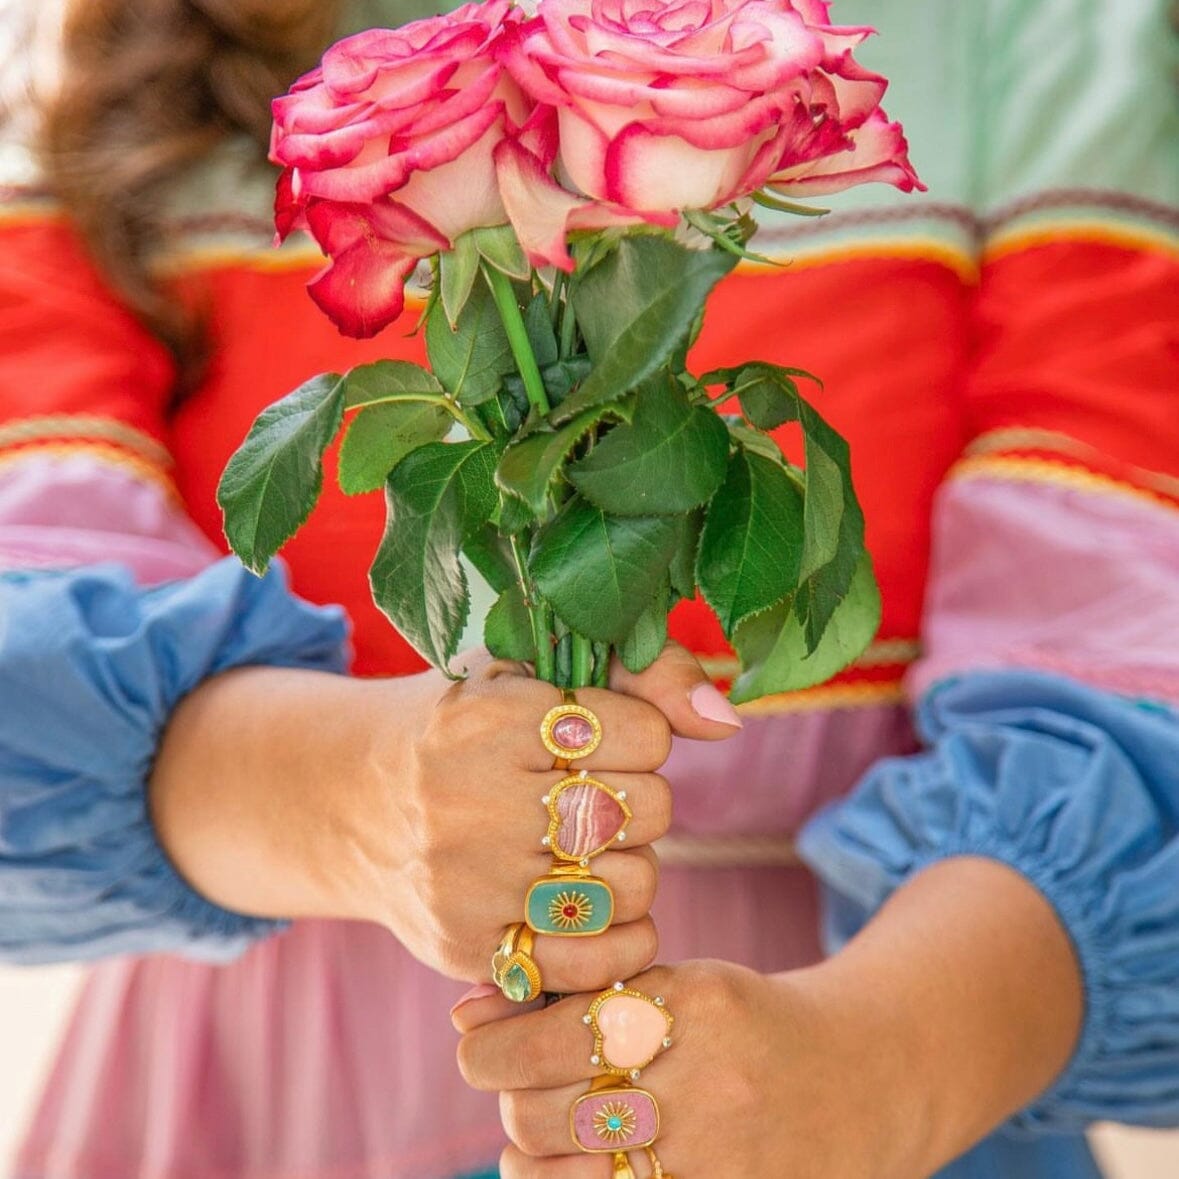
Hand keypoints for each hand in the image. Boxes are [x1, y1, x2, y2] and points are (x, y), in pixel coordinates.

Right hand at [149, 642, 741, 988]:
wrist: (354, 800)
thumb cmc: (466, 726)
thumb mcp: (532, 670)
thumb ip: (640, 673)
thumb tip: (727, 719)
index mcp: (490, 715)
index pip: (643, 733)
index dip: (642, 735)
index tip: (605, 739)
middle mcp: (470, 798)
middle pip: (644, 810)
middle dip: (642, 801)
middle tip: (600, 798)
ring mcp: (465, 880)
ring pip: (630, 885)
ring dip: (634, 867)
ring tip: (590, 850)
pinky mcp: (465, 946)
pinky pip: (592, 958)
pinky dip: (622, 938)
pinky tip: (604, 911)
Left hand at [453, 959, 914, 1178]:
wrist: (861, 1078)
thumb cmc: (744, 1021)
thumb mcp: (675, 982)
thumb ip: (576, 991)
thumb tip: (466, 1008)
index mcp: (691, 1004)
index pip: (546, 1036)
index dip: (489, 1046)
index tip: (478, 1042)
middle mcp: (707, 1086)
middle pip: (540, 1114)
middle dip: (509, 1099)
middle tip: (523, 1086)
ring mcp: (719, 1157)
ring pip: (560, 1178)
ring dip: (531, 1155)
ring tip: (550, 1135)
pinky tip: (584, 1167)